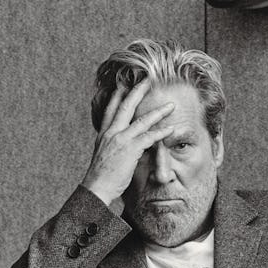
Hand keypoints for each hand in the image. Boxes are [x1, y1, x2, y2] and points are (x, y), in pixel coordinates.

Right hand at [81, 79, 175, 206]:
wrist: (97, 187)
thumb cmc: (101, 177)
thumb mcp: (104, 156)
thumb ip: (113, 147)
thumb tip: (121, 147)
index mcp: (104, 134)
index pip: (110, 110)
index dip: (117, 96)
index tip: (124, 84)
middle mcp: (111, 133)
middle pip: (125, 106)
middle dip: (137, 91)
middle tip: (147, 80)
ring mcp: (120, 139)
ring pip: (141, 120)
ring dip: (158, 112)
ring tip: (171, 106)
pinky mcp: (130, 149)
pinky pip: (148, 137)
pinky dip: (161, 133)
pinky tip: (170, 129)